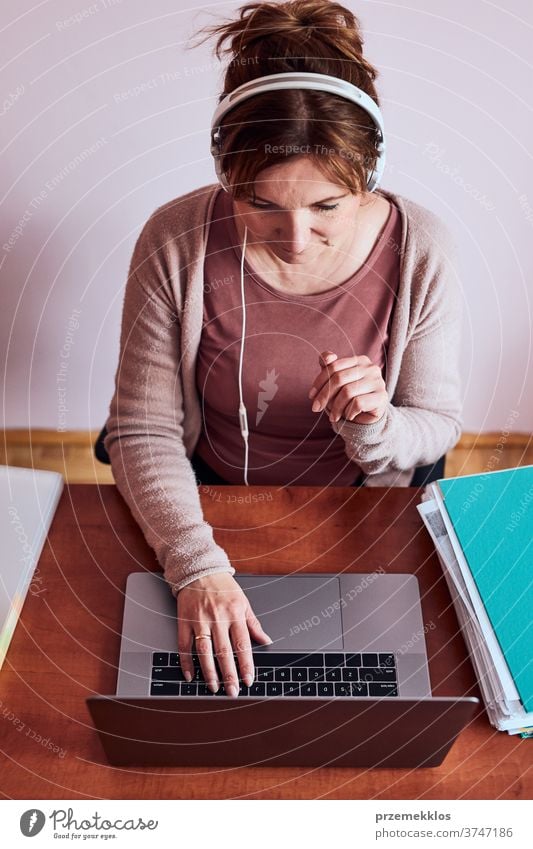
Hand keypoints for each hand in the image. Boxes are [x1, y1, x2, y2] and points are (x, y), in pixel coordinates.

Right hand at [176, 572, 272, 696]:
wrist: (199, 570)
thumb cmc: (223, 586)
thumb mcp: (243, 601)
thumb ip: (254, 624)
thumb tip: (266, 641)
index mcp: (234, 614)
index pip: (242, 644)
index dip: (246, 664)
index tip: (248, 680)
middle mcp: (217, 618)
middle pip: (224, 651)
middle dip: (229, 674)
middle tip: (232, 691)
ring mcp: (199, 621)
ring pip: (204, 651)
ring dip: (209, 672)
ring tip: (214, 687)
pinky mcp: (184, 621)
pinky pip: (184, 645)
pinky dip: (185, 662)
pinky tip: (190, 675)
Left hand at [308, 350, 387, 424]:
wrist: (369, 415)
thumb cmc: (350, 397)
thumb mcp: (337, 382)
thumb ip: (329, 367)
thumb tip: (325, 357)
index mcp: (359, 360)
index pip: (334, 367)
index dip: (319, 382)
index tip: (311, 396)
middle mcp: (371, 368)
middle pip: (339, 379)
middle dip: (324, 396)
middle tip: (316, 408)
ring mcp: (378, 382)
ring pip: (347, 392)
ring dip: (336, 407)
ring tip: (333, 416)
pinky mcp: (381, 397)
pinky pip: (357, 403)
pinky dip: (348, 412)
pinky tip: (349, 416)